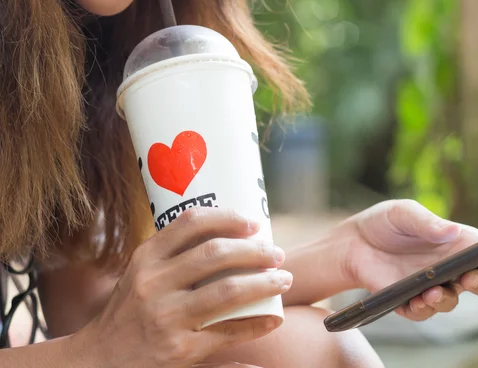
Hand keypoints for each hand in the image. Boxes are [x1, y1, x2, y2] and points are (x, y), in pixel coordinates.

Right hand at [74, 208, 290, 367]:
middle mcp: (153, 283)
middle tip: (277, 254)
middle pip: (215, 254)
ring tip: (284, 280)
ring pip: (228, 291)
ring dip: (265, 283)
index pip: (191, 223)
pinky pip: (229, 332)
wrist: (100, 360)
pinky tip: (274, 318)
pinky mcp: (181, 349)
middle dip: (255, 251)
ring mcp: (167, 317)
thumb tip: (231, 235)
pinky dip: (257, 324)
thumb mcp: (141, 272)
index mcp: (146, 258)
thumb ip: (174, 253)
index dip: (228, 218)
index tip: (254, 223)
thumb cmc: (130, 309)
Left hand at [342, 200, 477, 320]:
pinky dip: (422, 309)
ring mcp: (434, 286)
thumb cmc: (385, 222)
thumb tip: (451, 232)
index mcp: (462, 242)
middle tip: (469, 277)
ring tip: (432, 291)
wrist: (352, 242)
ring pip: (454, 301)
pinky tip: (414, 301)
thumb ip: (426, 221)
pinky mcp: (410, 300)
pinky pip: (423, 312)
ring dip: (448, 298)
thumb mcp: (403, 212)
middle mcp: (454, 267)